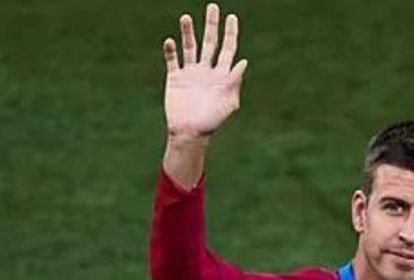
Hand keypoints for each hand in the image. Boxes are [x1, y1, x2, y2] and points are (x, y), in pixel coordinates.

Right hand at [162, 3, 247, 138]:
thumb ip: (235, 82)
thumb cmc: (212, 121)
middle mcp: (207, 71)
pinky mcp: (175, 78)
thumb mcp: (229, 102)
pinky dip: (171, 51)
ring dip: (188, 33)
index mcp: (222, 76)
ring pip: (189, 48)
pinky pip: (172, 61)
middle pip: (209, 43)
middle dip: (211, 26)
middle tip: (213, 7)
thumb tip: (243, 61)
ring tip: (186, 17)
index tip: (232, 17)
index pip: (228, 49)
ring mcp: (190, 73)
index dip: (231, 33)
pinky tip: (170, 41)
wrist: (190, 132)